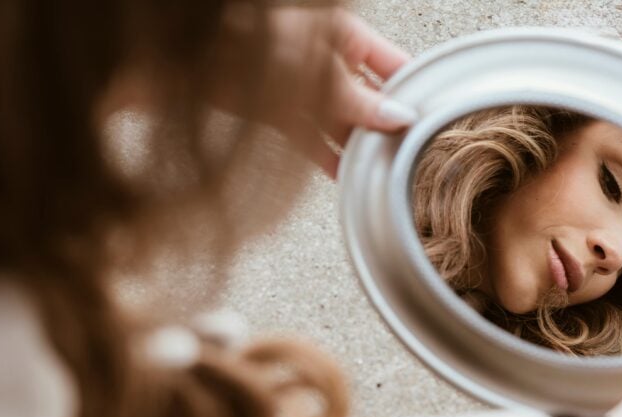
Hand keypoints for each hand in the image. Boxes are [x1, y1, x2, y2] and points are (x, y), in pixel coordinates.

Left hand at [219, 8, 414, 177]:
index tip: (430, 124)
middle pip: (368, 99)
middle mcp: (328, 60)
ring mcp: (303, 87)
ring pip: (340, 122)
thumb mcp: (319, 69)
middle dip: (384, 127)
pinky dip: (326, 157)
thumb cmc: (255, 37)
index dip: (413, 93)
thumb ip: (357, 99)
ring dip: (356, 147)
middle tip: (405, 156)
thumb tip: (398, 119)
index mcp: (345, 35)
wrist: (191, 56)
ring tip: (378, 175)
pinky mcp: (278, 111)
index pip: (394, 65)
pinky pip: (311, 137)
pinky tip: (344, 177)